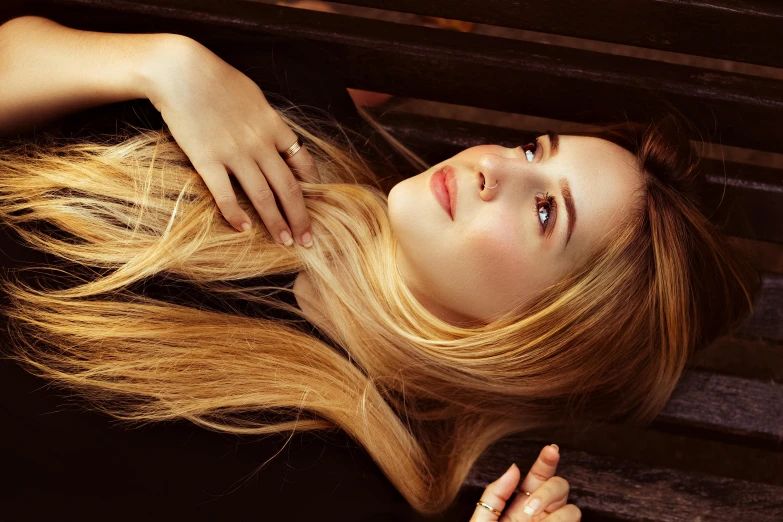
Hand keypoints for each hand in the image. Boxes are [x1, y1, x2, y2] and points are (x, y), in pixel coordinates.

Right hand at [143, 36, 319, 244]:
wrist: (180, 71)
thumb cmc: (217, 78)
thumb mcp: (254, 96)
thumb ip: (267, 121)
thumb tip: (276, 139)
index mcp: (274, 126)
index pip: (303, 163)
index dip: (313, 188)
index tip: (317, 205)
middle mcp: (260, 144)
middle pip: (288, 188)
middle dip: (301, 217)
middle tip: (308, 240)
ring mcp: (234, 154)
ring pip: (263, 197)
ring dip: (276, 223)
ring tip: (285, 242)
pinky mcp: (207, 160)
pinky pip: (226, 195)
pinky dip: (236, 215)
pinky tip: (244, 229)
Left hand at [469, 445, 580, 520]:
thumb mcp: (484, 519)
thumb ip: (496, 493)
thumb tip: (515, 467)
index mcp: (520, 503)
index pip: (539, 475)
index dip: (547, 461)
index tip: (551, 449)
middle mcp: (541, 513)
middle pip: (560, 487)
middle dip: (548, 492)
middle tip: (529, 509)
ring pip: (572, 509)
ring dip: (554, 514)